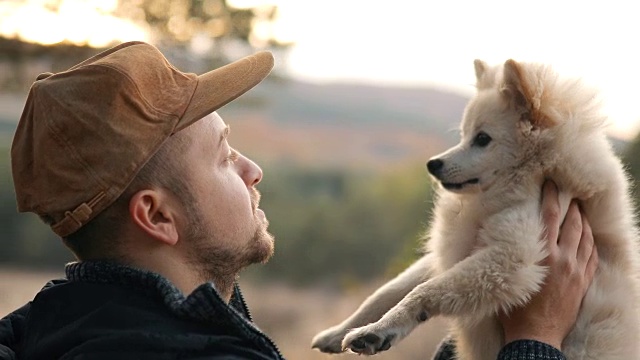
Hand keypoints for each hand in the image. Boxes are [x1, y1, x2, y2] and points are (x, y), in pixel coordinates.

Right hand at [499, 181, 598, 349]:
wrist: (535, 337)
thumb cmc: (514, 309)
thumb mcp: (503, 277)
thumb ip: (496, 254)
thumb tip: (481, 234)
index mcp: (543, 255)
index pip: (550, 217)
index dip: (551, 197)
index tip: (551, 183)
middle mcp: (563, 259)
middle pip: (572, 224)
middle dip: (571, 205)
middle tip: (569, 192)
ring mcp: (576, 271)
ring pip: (585, 238)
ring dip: (583, 221)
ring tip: (579, 210)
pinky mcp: (583, 283)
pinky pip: (592, 256)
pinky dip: (591, 242)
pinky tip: (588, 236)